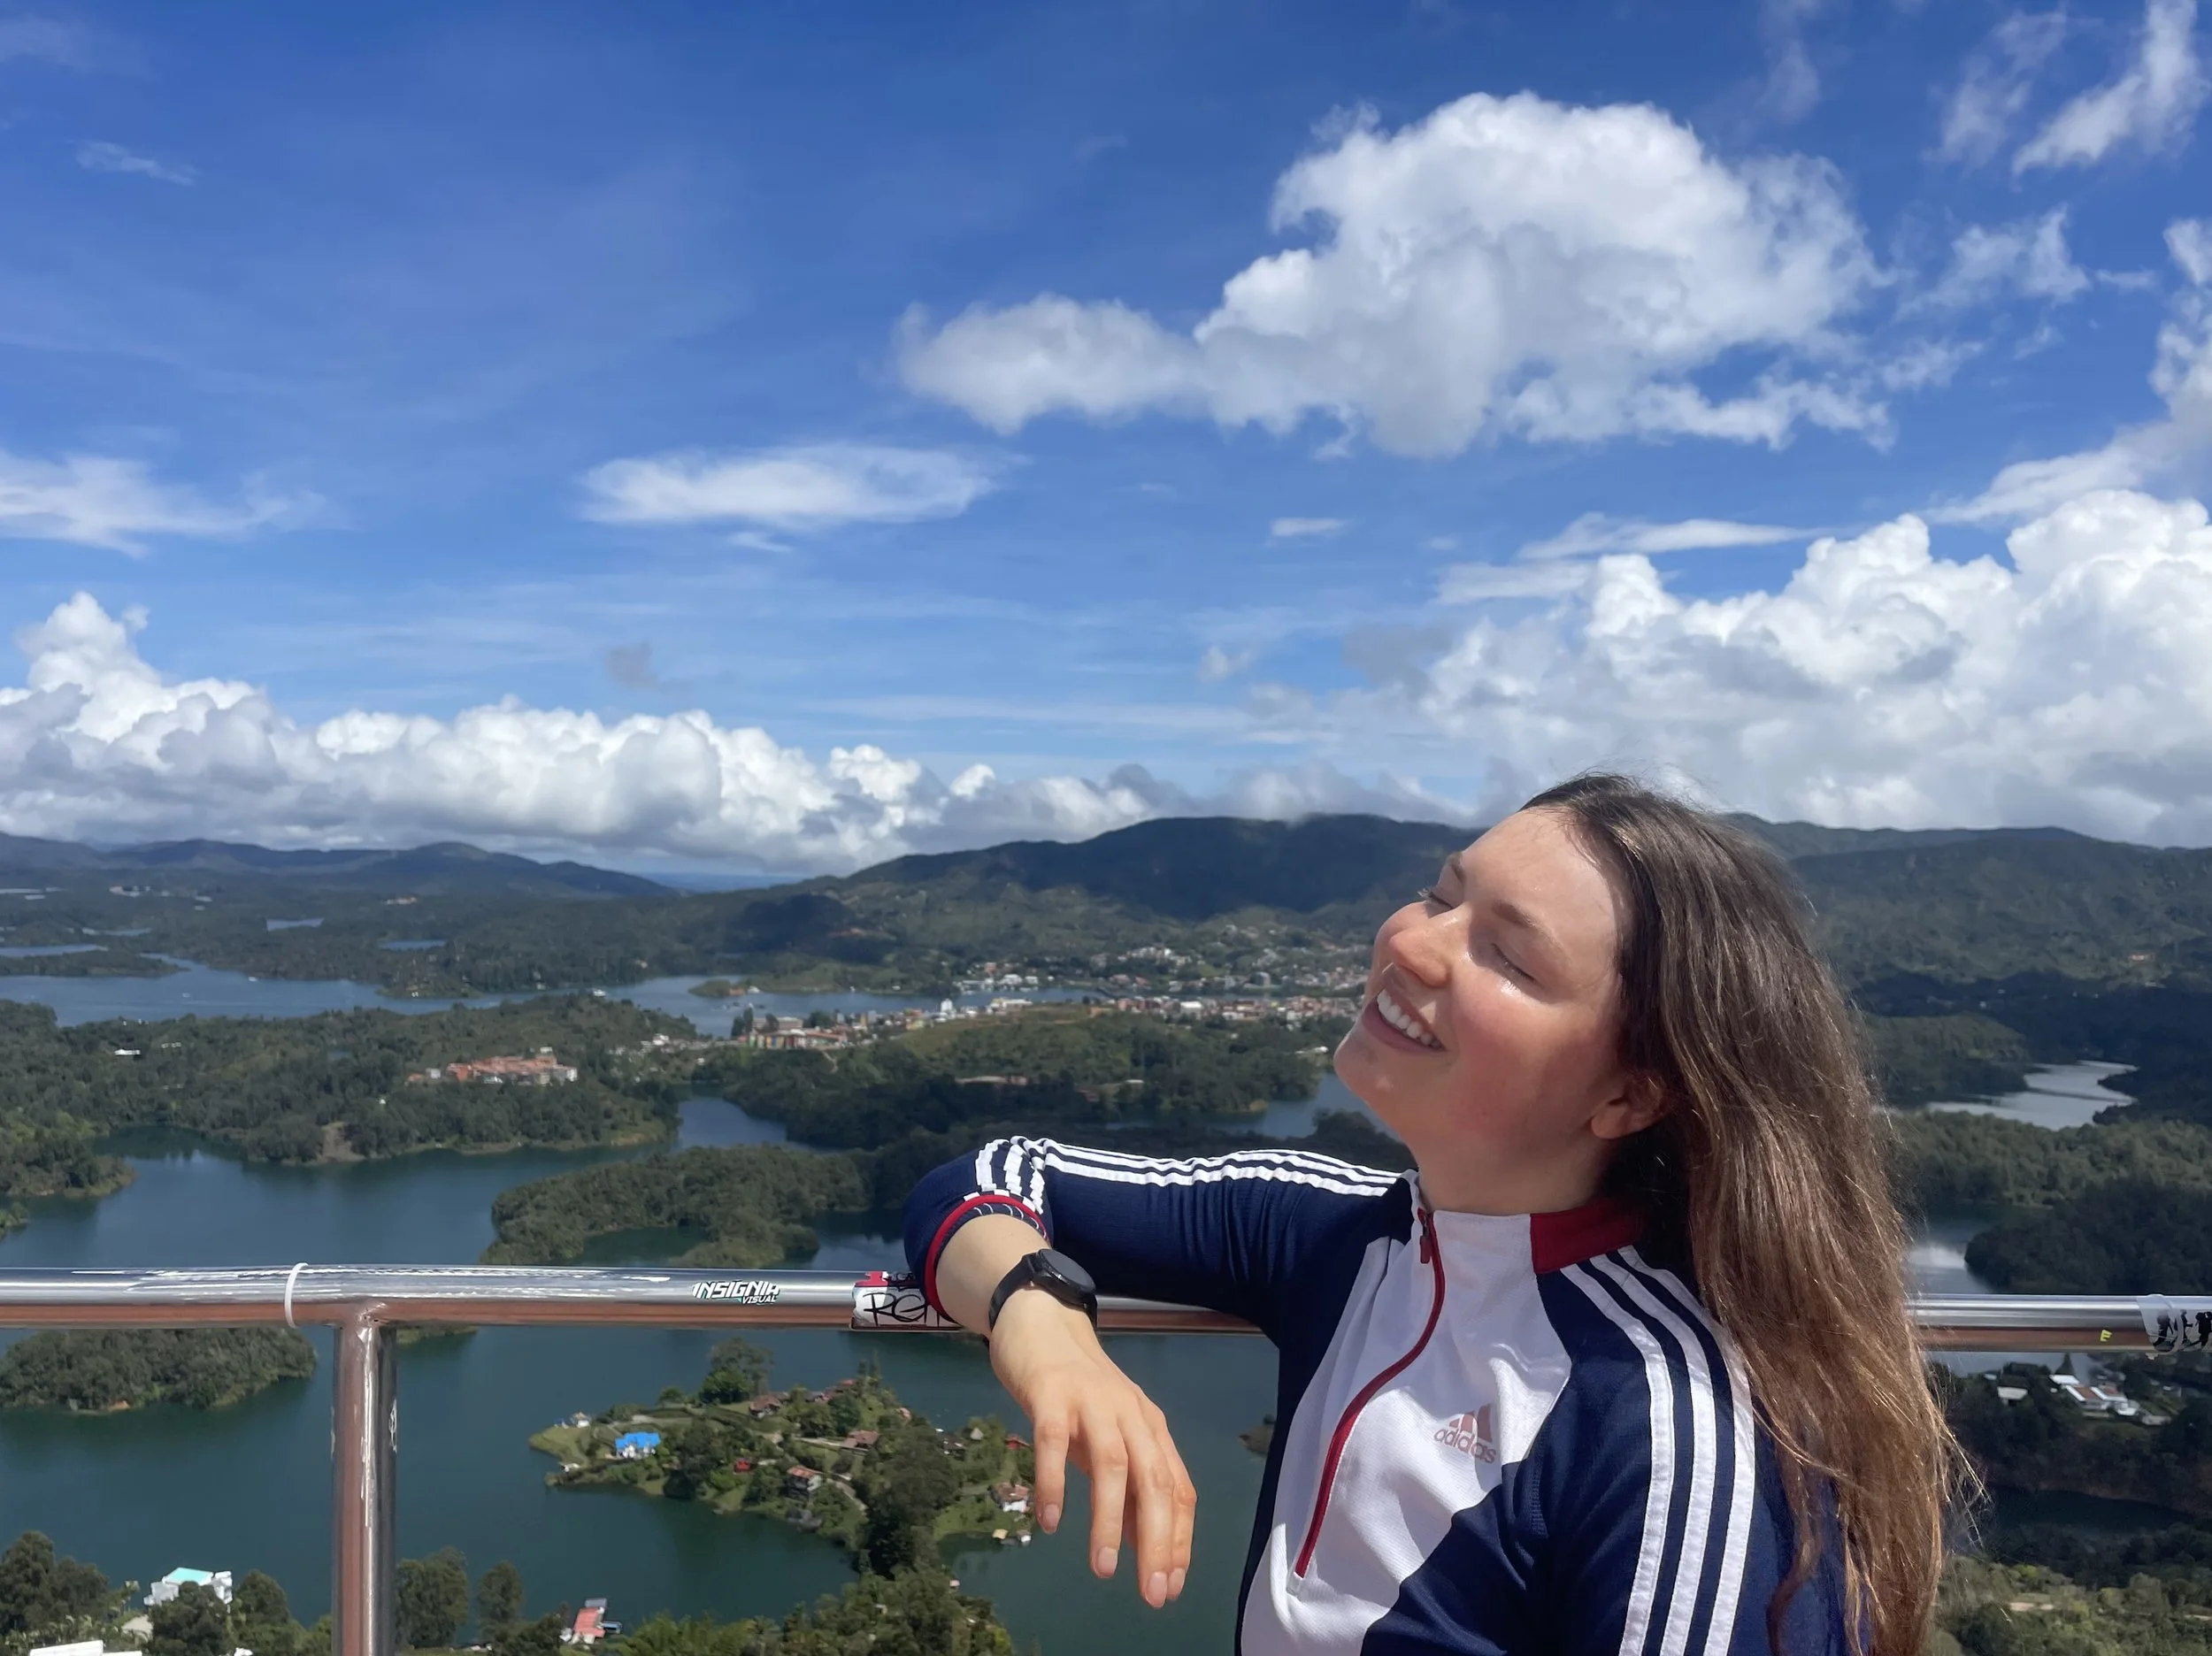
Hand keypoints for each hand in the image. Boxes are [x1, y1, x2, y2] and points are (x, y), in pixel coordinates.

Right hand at [989, 1289, 1196, 1607]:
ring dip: (1108, 1520)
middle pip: (1155, 1481)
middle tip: (1150, 1593)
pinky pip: (1054, 1441)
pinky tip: (1048, 1520)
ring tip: (1101, 1569)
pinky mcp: (1051, 1393)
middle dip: (1157, 1541)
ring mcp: (1093, 1401)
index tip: (1169, 1587)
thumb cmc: (1078, 1392)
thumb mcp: (1108, 1440)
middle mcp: (1131, 1414)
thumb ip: (1125, 1487)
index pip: (1177, 1489)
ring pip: (1112, 1464)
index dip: (1178, 1540)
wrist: (1041, 1323)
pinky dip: (1055, 1481)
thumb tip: (1139, 1546)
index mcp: (1151, 1428)